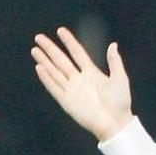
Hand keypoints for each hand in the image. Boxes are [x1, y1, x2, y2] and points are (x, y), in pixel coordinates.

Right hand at [31, 26, 133, 141]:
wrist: (116, 123)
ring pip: (55, 72)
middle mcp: (80, 80)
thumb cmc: (121, 103)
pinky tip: (39, 68)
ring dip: (45, 61)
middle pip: (62, 61)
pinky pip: (54, 88)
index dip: (69, 42)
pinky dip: (46, 78)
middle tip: (39, 37)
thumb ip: (114, 62)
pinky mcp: (67, 102)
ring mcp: (72, 90)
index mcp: (92, 73)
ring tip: (35, 49)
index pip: (78, 53)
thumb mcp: (120, 79)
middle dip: (50, 49)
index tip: (61, 30)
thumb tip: (113, 45)